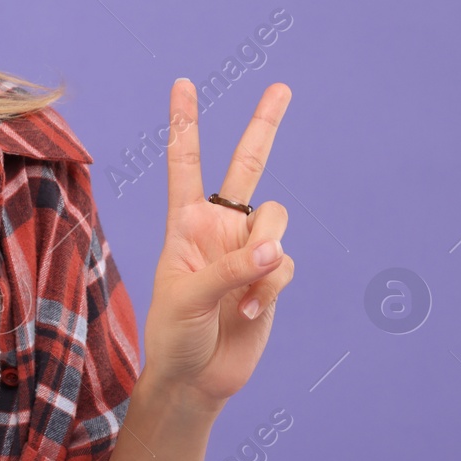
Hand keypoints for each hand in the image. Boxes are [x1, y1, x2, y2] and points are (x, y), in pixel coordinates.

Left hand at [140, 79, 293, 413]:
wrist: (197, 378)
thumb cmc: (175, 334)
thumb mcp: (188, 298)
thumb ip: (230, 268)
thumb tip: (275, 249)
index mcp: (184, 222)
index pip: (184, 163)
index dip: (184, 123)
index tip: (182, 83)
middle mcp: (218, 226)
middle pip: (247, 166)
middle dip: (264, 126)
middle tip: (281, 87)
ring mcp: (248, 249)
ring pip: (276, 218)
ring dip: (265, 254)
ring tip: (241, 295)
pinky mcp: (272, 275)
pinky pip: (285, 265)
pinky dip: (270, 288)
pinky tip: (248, 312)